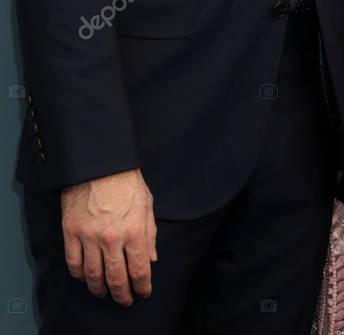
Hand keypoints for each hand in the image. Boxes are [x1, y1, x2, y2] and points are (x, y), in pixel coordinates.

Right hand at [61, 168, 156, 305]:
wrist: (100, 162)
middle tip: (125, 300)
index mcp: (134, 230)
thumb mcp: (147, 203)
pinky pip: (73, 263)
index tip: (143, 292)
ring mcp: (89, 236)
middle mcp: (112, 238)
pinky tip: (85, 276)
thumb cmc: (126, 180)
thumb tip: (151, 258)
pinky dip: (79, 275)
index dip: (142, 286)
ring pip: (93, 275)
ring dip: (100, 289)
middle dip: (122, 294)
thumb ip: (150, 233)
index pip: (139, 270)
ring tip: (105, 292)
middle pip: (116, 278)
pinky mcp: (71, 231)